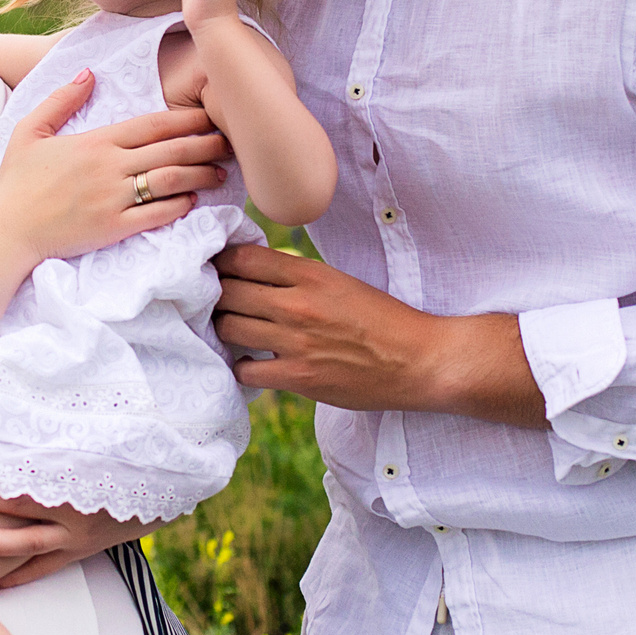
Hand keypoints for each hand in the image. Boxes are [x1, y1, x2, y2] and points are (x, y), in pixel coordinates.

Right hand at [0, 71, 229, 263]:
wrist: (5, 232)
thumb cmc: (16, 183)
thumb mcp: (29, 132)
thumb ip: (61, 100)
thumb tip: (89, 74)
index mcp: (96, 142)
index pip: (152, 124)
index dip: (186, 118)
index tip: (209, 114)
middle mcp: (110, 168)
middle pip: (170, 150)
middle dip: (204, 143)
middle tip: (229, 140)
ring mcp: (114, 199)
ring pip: (170, 181)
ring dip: (199, 175)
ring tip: (220, 172)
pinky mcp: (114, 228)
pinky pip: (156, 215)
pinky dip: (178, 207)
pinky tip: (193, 201)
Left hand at [0, 440, 157, 589]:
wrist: (172, 488)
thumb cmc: (130, 454)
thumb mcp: (101, 435)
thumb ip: (62, 427)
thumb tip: (27, 397)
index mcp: (74, 475)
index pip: (20, 465)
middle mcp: (72, 507)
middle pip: (13, 500)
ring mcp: (76, 534)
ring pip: (25, 543)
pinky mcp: (80, 550)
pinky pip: (43, 568)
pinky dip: (17, 576)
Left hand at [212, 243, 548, 425]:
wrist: (419, 360)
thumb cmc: (382, 319)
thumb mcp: (340, 283)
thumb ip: (297, 277)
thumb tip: (254, 271)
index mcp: (310, 275)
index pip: (241, 258)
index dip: (222, 262)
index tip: (218, 269)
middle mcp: (297, 304)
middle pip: (226, 291)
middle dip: (216, 295)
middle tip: (216, 302)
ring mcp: (295, 342)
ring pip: (228, 328)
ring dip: (224, 329)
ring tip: (233, 331)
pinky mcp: (298, 376)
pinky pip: (245, 368)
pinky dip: (242, 366)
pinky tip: (252, 363)